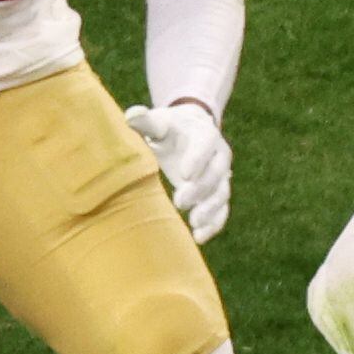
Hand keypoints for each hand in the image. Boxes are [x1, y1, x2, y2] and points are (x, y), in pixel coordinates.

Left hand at [123, 100, 232, 241]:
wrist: (189, 132)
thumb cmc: (169, 128)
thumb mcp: (158, 122)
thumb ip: (146, 121)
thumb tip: (131, 115)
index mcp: (206, 135)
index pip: (206, 146)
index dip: (197, 160)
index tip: (183, 174)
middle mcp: (219, 156)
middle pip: (216, 174)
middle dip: (200, 189)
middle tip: (180, 201)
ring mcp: (221, 177)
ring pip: (222, 194)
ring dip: (211, 210)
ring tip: (195, 224)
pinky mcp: (217, 193)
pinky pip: (221, 210)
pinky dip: (214, 224)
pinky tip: (199, 238)